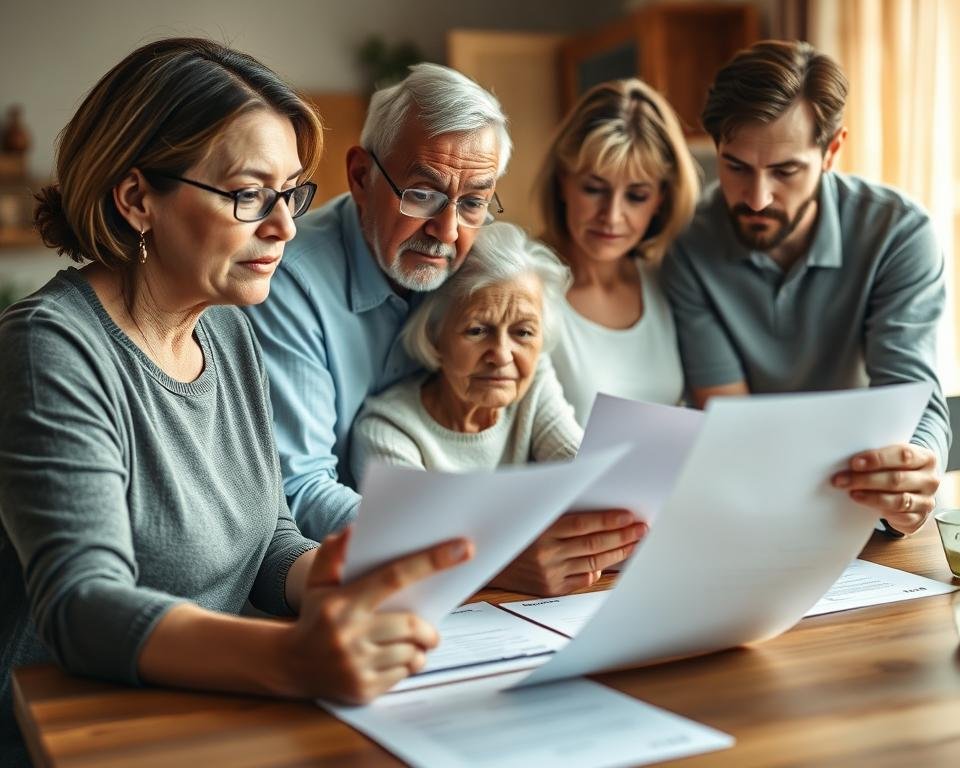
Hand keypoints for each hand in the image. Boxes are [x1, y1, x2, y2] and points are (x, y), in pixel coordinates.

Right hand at [283, 529, 472, 702]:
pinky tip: (394, 659)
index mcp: (343, 602)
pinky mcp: (362, 689)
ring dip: (419, 647)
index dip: (432, 560)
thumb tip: (353, 529)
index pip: (395, 576)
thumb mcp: (318, 580)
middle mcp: (349, 634)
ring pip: (412, 653)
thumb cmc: (314, 615)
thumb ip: (333, 552)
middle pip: (412, 625)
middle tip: (429, 627)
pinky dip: (407, 665)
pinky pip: (403, 674)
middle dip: (428, 628)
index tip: (462, 548)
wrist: (289, 664)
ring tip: (410, 644)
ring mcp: (356, 665)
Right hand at [490, 508, 645, 596]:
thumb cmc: (513, 530)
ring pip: (593, 561)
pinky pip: (582, 579)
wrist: (485, 562)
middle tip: (642, 529)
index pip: (584, 524)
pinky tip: (611, 560)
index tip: (630, 516)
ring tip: (635, 542)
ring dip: (618, 552)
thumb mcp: (532, 515)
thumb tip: (598, 512)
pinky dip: (598, 568)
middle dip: (622, 536)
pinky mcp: (550, 589)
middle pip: (594, 544)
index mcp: (541, 530)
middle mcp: (546, 554)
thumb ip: (560, 513)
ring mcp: (549, 574)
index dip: (610, 520)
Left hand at [831, 443, 939, 534]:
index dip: (877, 459)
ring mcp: (927, 501)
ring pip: (898, 500)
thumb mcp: (893, 459)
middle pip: (897, 479)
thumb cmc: (898, 470)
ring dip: (870, 497)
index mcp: (925, 458)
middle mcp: (930, 479)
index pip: (903, 455)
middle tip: (841, 480)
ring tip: (851, 493)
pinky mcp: (919, 518)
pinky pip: (900, 516)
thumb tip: (848, 460)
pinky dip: (881, 510)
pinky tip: (865, 505)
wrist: (913, 493)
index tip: (854, 463)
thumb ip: (879, 457)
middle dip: (865, 479)